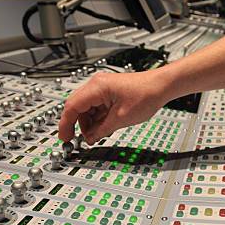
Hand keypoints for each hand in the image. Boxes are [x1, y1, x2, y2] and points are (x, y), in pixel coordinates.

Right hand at [58, 70, 174, 144]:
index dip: (65, 125)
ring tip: (95, 135)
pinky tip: (101, 128)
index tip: (64, 138)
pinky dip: (96, 118)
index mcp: (96, 88)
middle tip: (76, 140)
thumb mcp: (120, 119)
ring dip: (88, 123)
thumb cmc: (146, 95)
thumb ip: (101, 130)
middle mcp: (96, 84)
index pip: (72, 107)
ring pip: (86, 108)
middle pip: (76, 106)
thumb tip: (89, 138)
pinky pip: (96, 106)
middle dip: (76, 125)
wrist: (160, 86)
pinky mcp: (108, 91)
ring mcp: (102, 87)